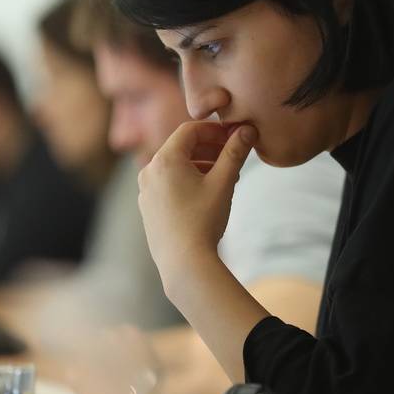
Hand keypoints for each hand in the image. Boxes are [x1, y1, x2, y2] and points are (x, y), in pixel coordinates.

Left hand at [138, 122, 256, 296]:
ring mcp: (146, 191)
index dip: (214, 130)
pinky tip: (206, 195)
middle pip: (181, 148)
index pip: (189, 130)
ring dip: (200, 165)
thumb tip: (248, 130)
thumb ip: (235, 153)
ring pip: (175, 168)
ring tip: (223, 177)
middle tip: (232, 156)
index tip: (233, 137)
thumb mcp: (223, 182)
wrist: (184, 263)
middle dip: (209, 149)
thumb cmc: (203, 220)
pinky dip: (187, 181)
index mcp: (164, 160)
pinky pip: (168, 184)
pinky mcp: (148, 208)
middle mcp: (149, 172)